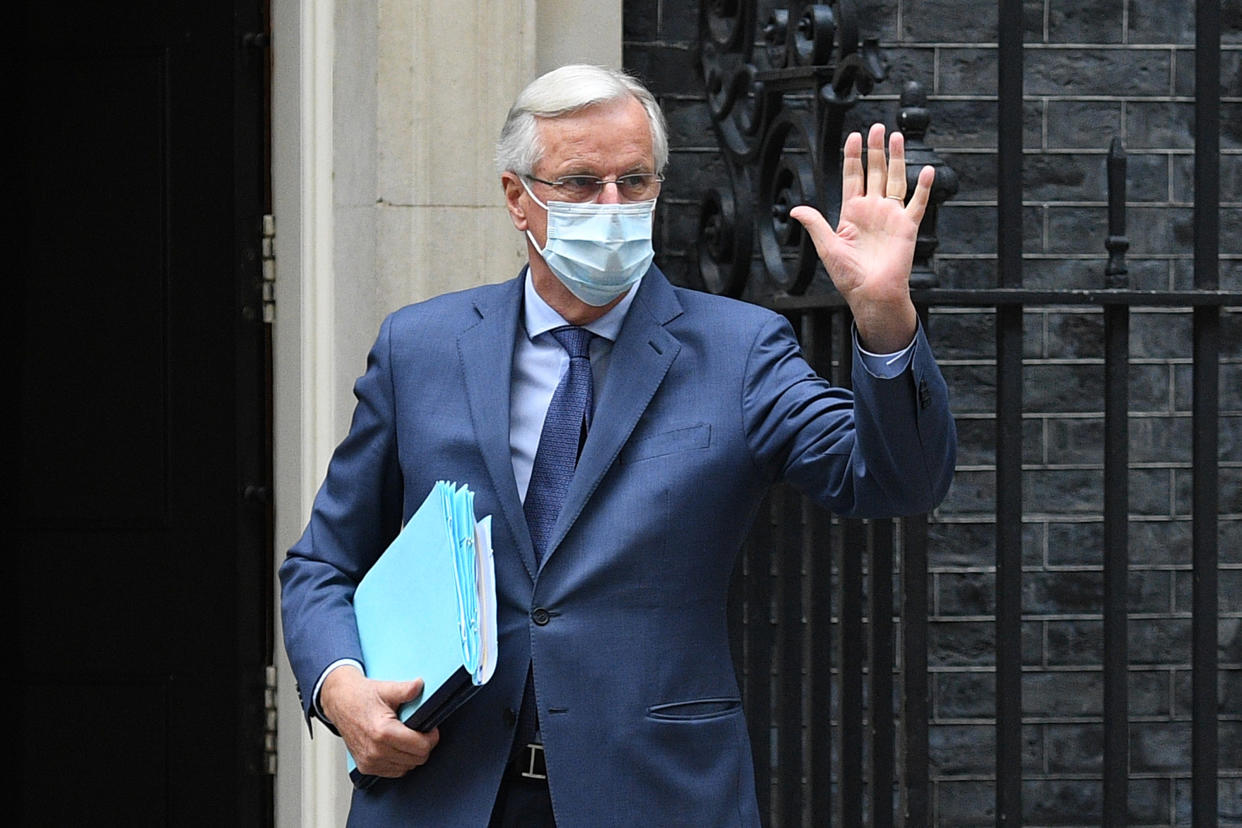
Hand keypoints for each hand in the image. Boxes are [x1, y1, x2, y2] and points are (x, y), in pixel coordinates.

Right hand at [320, 665, 439, 776]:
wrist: (339, 702)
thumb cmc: (360, 696)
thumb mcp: (386, 689)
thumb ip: (406, 689)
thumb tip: (420, 685)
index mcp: (383, 732)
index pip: (421, 747)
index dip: (431, 737)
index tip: (431, 729)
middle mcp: (375, 751)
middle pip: (417, 759)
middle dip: (424, 745)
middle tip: (421, 731)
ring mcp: (370, 762)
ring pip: (407, 768)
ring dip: (412, 755)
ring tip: (408, 737)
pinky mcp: (366, 767)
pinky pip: (394, 772)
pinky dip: (401, 762)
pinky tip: (398, 746)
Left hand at [790, 123, 933, 352]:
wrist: (870, 293)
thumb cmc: (848, 276)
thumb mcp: (827, 247)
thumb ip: (815, 224)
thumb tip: (795, 209)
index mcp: (852, 213)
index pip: (852, 177)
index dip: (853, 157)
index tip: (853, 136)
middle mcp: (872, 210)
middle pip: (875, 172)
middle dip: (875, 150)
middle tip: (877, 127)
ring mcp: (891, 216)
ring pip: (895, 180)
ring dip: (896, 159)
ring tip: (896, 137)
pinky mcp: (907, 227)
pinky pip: (917, 203)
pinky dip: (923, 188)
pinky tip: (927, 170)